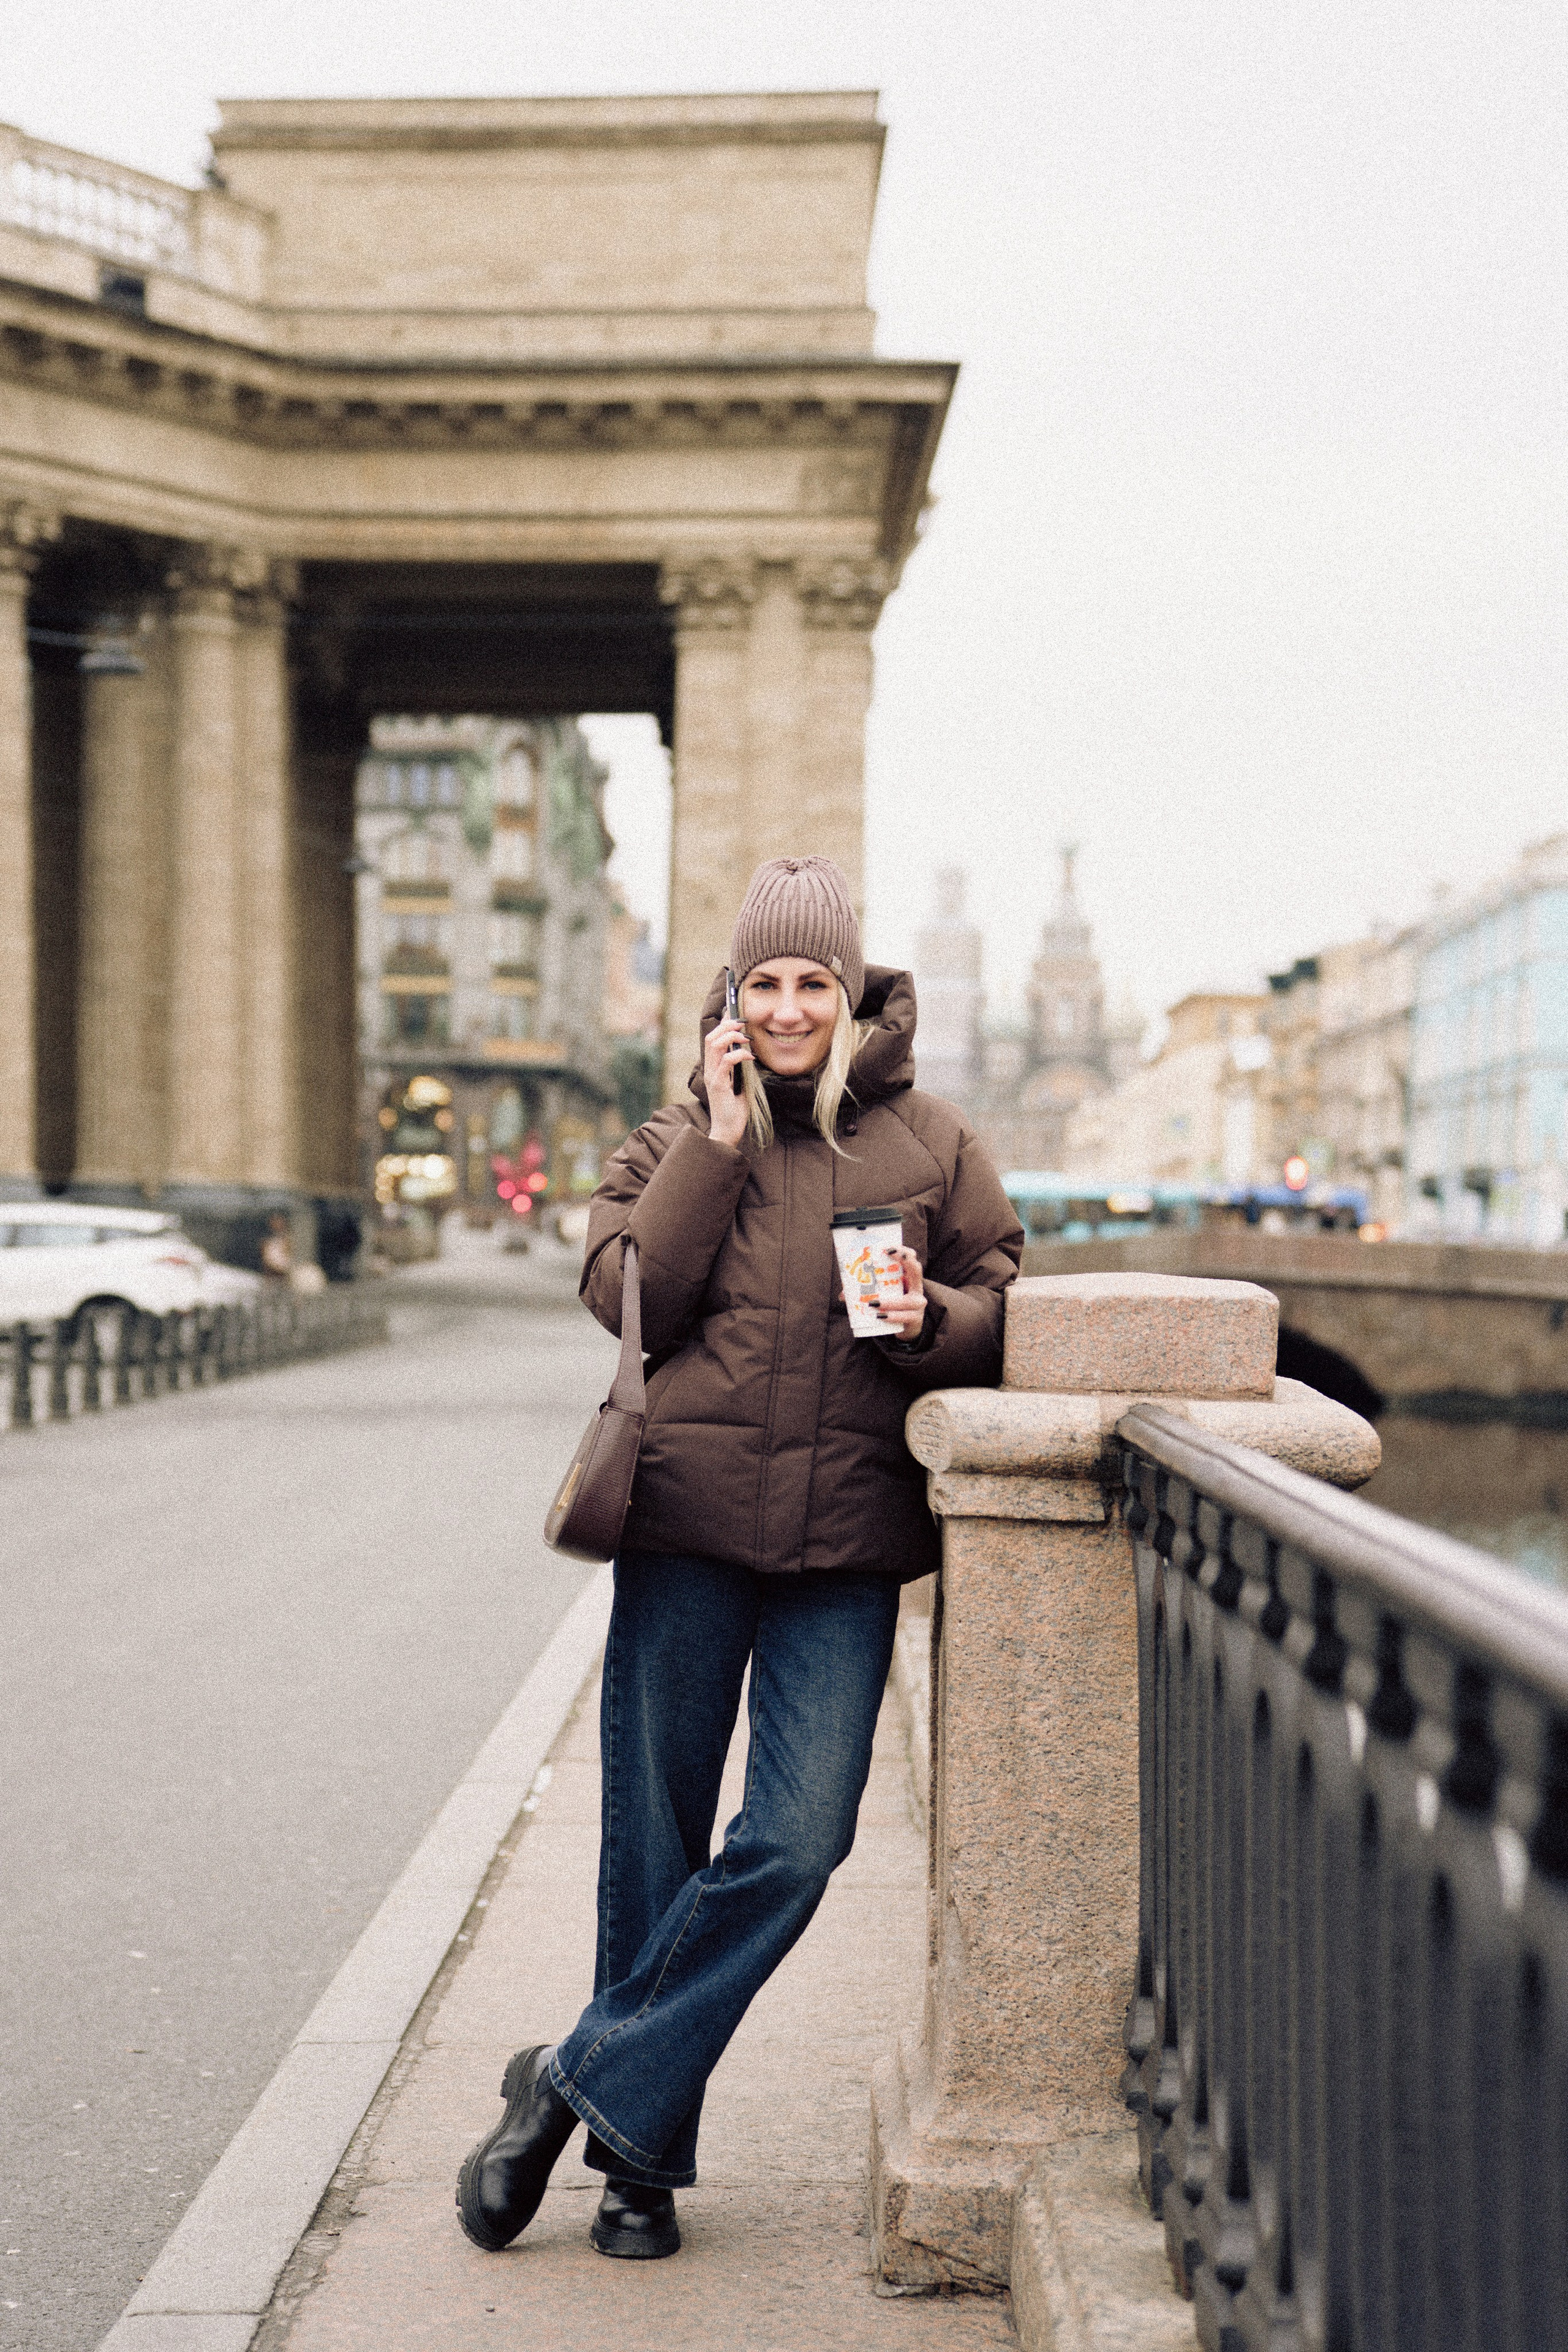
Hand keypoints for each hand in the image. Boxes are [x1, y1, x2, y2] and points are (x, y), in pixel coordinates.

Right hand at [704, 1017, 752, 1148]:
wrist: (727, 1131)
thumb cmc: (734, 1109)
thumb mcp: (739, 1083)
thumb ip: (740, 1068)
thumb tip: (749, 1051)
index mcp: (713, 1068)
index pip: (712, 1039)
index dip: (722, 1024)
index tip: (736, 1015)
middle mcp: (709, 1070)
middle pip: (710, 1037)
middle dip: (726, 1025)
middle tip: (743, 1022)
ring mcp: (712, 1077)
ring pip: (714, 1045)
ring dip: (732, 1037)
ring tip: (747, 1038)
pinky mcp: (718, 1085)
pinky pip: (726, 1062)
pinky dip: (739, 1055)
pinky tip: (751, 1057)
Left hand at [841, 1245, 926, 1341]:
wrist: (905, 1328)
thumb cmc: (893, 1306)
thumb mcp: (883, 1294)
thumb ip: (865, 1291)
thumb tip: (843, 1294)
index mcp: (908, 1277)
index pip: (910, 1258)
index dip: (902, 1251)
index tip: (887, 1248)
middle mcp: (916, 1287)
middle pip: (916, 1270)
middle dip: (905, 1260)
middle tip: (888, 1255)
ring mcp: (918, 1303)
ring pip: (907, 1300)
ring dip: (889, 1301)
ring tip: (873, 1303)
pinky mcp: (916, 1318)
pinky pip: (905, 1317)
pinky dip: (893, 1316)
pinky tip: (881, 1316)